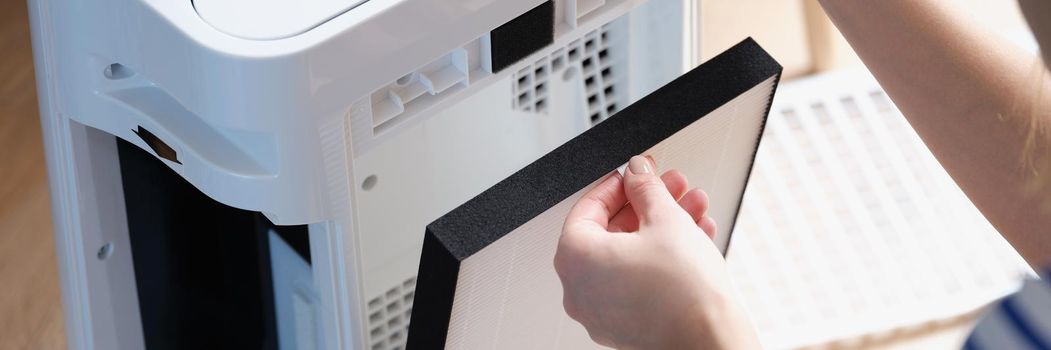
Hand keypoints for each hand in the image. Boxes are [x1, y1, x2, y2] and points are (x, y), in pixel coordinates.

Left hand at [554, 155, 759, 349]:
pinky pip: (636, 280)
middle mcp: (580, 289)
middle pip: (611, 231)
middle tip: (670, 186)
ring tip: (692, 207)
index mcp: (575, 259)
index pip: (588, 208)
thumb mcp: (665, 219)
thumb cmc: (683, 292)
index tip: (637, 173)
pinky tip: (693, 238)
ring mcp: (601, 311)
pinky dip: (660, 257)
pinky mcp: (625, 325)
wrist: (711, 340)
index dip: (619, 184)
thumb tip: (637, 172)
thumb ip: (645, 187)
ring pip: (629, 255)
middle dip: (647, 204)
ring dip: (661, 227)